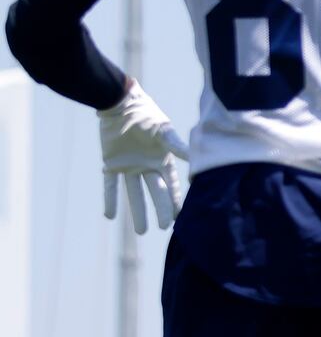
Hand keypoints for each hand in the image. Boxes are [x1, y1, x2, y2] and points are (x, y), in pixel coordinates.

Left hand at [98, 80, 187, 233]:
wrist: (119, 103)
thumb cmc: (145, 115)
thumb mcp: (164, 131)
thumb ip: (178, 147)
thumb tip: (195, 158)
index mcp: (162, 159)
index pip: (171, 184)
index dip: (174, 200)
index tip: (179, 217)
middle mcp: (147, 165)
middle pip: (155, 192)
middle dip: (160, 210)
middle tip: (163, 228)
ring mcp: (129, 166)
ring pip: (134, 194)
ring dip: (137, 211)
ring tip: (141, 232)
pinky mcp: (111, 163)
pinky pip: (110, 185)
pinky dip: (110, 199)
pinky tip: (109, 216)